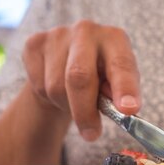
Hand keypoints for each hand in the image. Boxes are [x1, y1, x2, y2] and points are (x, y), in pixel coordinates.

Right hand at [22, 20, 140, 140]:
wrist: (65, 64)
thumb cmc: (99, 76)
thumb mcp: (116, 83)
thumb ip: (119, 93)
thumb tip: (121, 108)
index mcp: (115, 38)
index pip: (121, 64)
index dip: (125, 88)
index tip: (128, 109)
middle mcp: (87, 30)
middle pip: (80, 76)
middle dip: (85, 111)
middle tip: (92, 134)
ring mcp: (58, 35)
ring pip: (57, 86)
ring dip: (67, 105)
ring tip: (74, 101)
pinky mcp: (35, 43)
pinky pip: (39, 84)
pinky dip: (48, 97)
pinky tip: (58, 89)